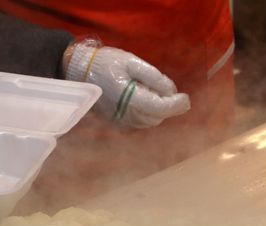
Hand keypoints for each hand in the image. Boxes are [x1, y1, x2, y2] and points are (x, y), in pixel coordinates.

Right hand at [65, 43, 190, 128]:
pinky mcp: (117, 122)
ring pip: (149, 121)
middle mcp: (125, 114)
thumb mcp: (132, 62)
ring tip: (147, 90)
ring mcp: (120, 120)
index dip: (176, 105)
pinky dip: (147, 113)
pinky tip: (140, 98)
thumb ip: (154, 77)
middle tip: (163, 88)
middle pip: (157, 117)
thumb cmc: (106, 63)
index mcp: (129, 98)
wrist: (79, 72)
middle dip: (167, 106)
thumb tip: (171, 91)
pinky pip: (139, 122)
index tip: (186, 98)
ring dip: (157, 110)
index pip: (160, 108)